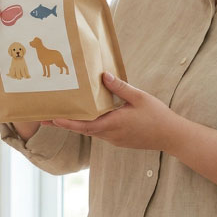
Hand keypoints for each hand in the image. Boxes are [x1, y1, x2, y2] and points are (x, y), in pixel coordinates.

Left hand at [50, 73, 182, 150]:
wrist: (172, 136)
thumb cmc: (157, 116)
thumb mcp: (139, 97)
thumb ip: (120, 87)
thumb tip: (103, 76)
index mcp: (113, 124)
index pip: (84, 125)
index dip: (66, 122)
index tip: (51, 119)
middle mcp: (110, 135)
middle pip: (82, 129)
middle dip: (64, 123)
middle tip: (45, 117)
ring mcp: (114, 139)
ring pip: (91, 131)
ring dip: (77, 124)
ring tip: (62, 115)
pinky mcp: (119, 140)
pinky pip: (100, 132)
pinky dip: (90, 125)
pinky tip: (88, 116)